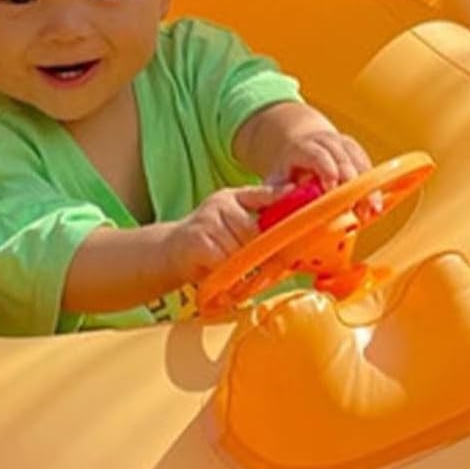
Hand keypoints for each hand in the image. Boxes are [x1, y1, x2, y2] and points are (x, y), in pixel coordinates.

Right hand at [164, 184, 287, 282]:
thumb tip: (292, 204)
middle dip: (257, 249)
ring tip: (228, 264)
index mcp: (231, 197)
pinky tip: (217, 270)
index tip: (301, 212)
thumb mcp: (231, 219)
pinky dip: (226, 272)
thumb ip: (258, 212)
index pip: (264, 196)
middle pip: (255, 232)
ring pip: (241, 249)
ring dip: (240, 264)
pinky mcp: (199, 242)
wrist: (168, 252)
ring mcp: (208, 221)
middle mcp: (220, 204)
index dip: (282, 202)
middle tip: (253, 260)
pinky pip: (226, 261)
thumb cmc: (207, 239)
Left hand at [266, 128, 383, 219]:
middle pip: (343, 159)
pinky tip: (376, 205)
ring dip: (366, 187)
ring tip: (370, 210)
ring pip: (359, 163)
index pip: (317, 154)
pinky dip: (373, 185)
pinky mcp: (357, 152)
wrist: (301, 147)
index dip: (326, 169)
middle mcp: (327, 142)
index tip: (331, 188)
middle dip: (350, 183)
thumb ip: (273, 192)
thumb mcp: (275, 179)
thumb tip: (286, 199)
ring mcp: (344, 145)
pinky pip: (368, 166)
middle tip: (354, 207)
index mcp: (304, 147)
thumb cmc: (287, 171)